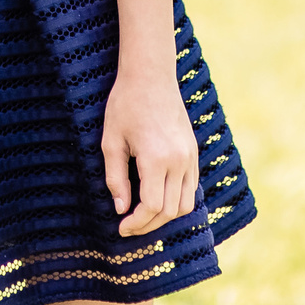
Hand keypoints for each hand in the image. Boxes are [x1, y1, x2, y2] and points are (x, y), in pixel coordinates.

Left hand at [102, 67, 199, 238]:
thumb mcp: (110, 141)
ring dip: (165, 216)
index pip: (152, 207)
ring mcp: (190, 157)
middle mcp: (178, 161)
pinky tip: (158, 198)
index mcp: (156, 159)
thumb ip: (116, 178)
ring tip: (143, 215)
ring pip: (185, 204)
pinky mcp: (193, 152)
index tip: (121, 228)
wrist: (151, 76)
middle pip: (170, 211)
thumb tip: (120, 209)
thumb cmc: (125, 105)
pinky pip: (191, 187)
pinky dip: (177, 200)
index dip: (136, 223)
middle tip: (128, 226)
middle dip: (149, 225)